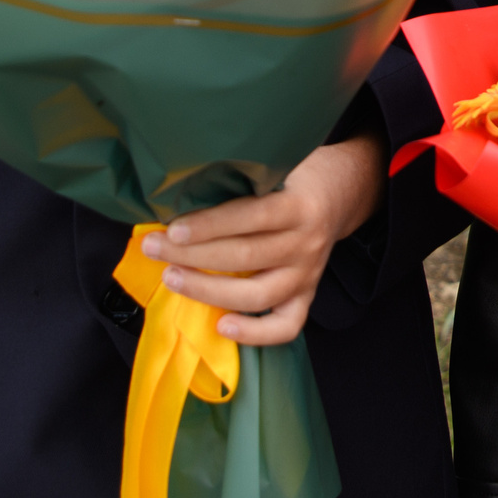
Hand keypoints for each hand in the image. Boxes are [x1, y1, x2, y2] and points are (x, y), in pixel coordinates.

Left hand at [143, 133, 386, 344]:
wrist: (343, 191)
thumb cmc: (298, 175)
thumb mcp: (280, 164)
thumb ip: (246, 177)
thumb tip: (184, 189)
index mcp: (300, 205)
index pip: (251, 217)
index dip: (210, 226)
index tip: (172, 229)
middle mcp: (307, 242)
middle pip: (245, 257)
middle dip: (192, 255)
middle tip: (154, 249)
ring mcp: (309, 274)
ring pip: (258, 294)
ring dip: (209, 291)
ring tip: (172, 279)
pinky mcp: (308, 295)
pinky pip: (286, 326)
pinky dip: (254, 333)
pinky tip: (222, 325)